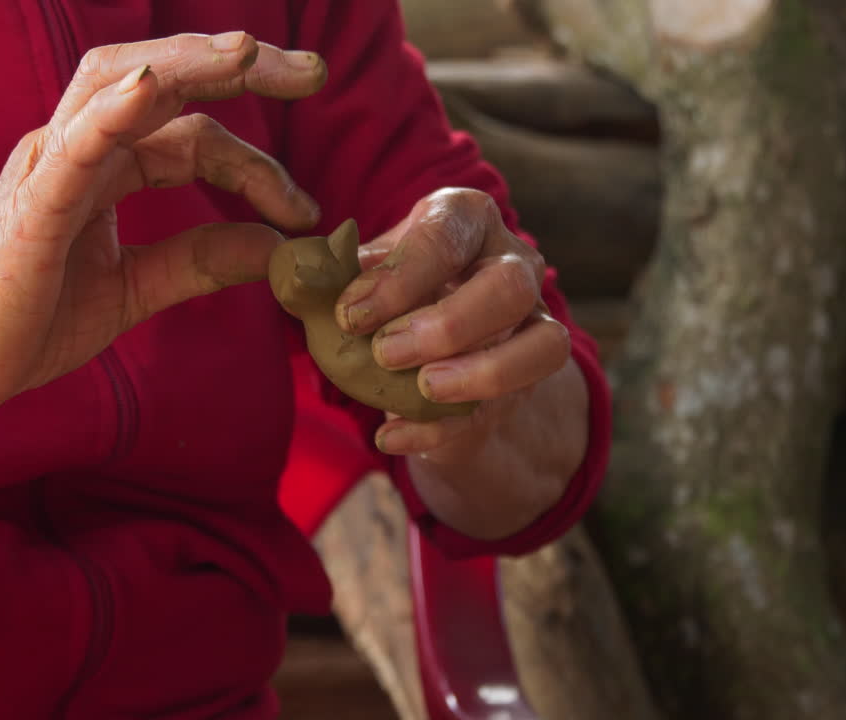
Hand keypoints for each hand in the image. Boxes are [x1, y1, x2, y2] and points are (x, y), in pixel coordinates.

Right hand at [0, 32, 326, 420]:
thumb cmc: (30, 322)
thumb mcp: (135, 289)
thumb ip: (200, 263)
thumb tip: (276, 248)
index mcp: (104, 167)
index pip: (195, 139)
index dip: (258, 168)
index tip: (305, 212)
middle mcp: (78, 149)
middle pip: (162, 79)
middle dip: (239, 66)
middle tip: (315, 71)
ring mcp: (50, 167)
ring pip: (119, 84)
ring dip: (188, 63)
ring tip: (251, 54)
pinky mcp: (31, 204)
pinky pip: (76, 144)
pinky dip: (116, 110)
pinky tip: (156, 86)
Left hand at [335, 188, 586, 538]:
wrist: (425, 338)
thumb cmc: (392, 289)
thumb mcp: (363, 271)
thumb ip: (337, 274)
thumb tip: (303, 277)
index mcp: (466, 219)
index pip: (445, 236)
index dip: (399, 278)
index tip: (351, 314)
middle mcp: (513, 262)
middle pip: (510, 286)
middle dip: (448, 324)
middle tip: (387, 352)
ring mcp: (531, 324)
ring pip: (543, 346)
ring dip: (480, 373)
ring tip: (422, 389)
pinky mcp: (526, 381)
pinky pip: (504, 407)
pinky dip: (443, 429)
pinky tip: (393, 436)